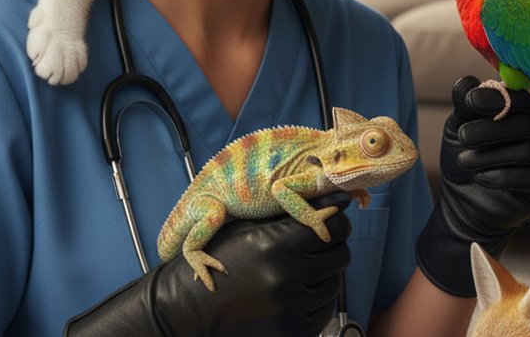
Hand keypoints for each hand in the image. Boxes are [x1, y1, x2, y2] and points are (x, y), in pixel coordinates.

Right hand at [64, 192, 352, 335]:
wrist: (190, 309)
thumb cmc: (216, 262)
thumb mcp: (244, 230)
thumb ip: (284, 218)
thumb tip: (329, 205)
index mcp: (274, 244)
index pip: (333, 226)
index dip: (335, 221)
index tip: (331, 221)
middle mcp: (286, 275)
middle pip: (339, 255)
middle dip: (330, 248)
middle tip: (313, 248)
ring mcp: (291, 306)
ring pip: (333, 283)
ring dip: (321, 276)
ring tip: (297, 273)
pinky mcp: (293, 329)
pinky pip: (323, 310)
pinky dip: (313, 301)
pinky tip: (293, 294)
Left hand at [415, 76, 529, 296]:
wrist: (463, 202)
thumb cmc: (465, 157)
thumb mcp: (458, 127)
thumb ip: (465, 104)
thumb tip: (469, 81)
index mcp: (525, 114)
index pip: (523, 98)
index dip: (498, 98)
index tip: (470, 103)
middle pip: (528, 124)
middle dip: (490, 129)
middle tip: (462, 137)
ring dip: (491, 155)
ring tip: (464, 161)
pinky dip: (503, 176)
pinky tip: (480, 178)